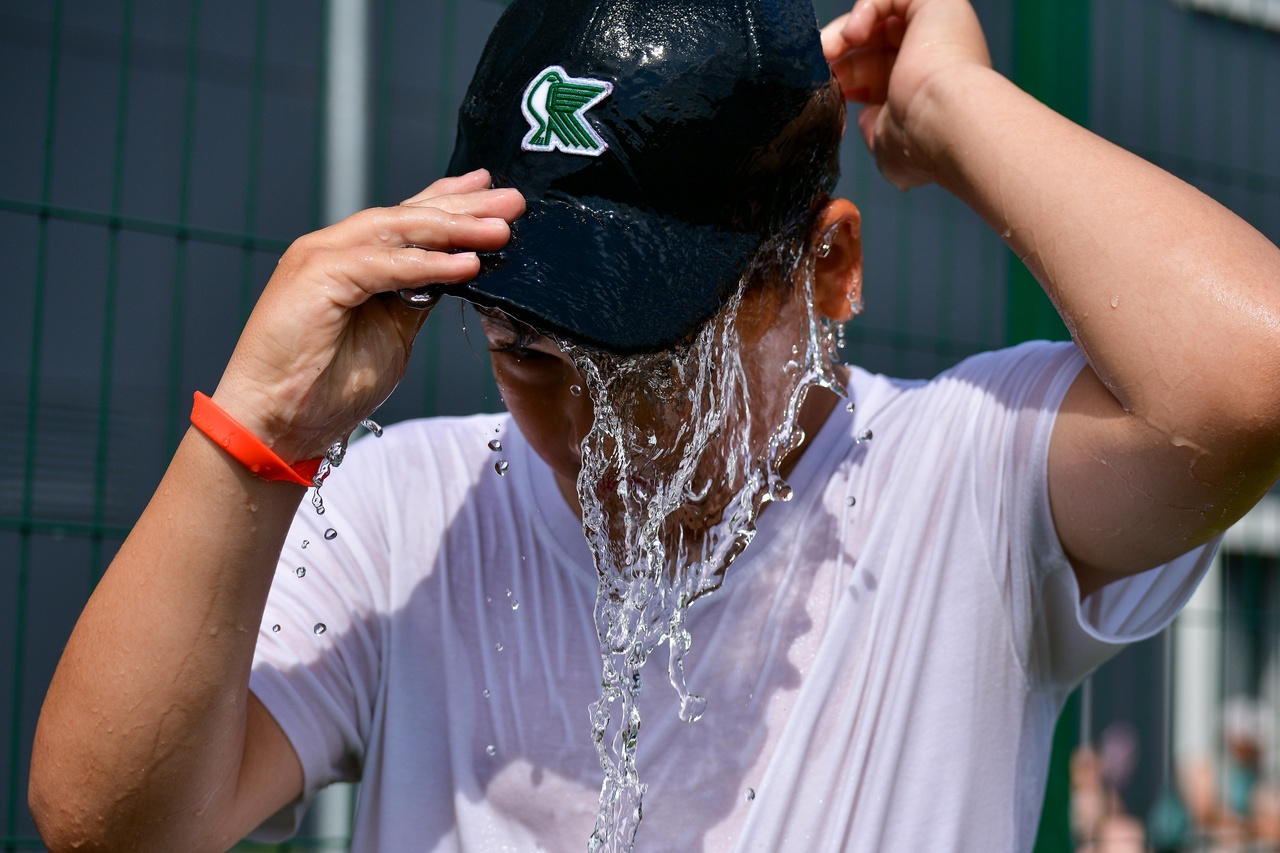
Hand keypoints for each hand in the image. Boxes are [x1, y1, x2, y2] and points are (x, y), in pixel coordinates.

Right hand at [213, 169, 524, 462]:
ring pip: (399, 231)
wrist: (275, 421)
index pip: (408, 221)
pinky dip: (428, 264)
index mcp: (351, 259)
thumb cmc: (325, 387)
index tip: (495, 197)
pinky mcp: (316, 276)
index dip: (451, 204)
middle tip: (514, 200)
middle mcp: (335, 248)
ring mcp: (321, 257)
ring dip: (454, 229)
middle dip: (465, 207)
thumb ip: (418, 300)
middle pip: (409, 216)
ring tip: (501, 229)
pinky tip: (466, 265)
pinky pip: (384, 264)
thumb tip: (459, 275)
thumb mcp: (392, 334)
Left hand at [822, 0, 991, 188]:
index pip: (873, 74)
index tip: (823, 93)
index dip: (844, 79)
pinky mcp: (937, 5)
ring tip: (828, 52)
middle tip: (816, 71)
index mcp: (919, 90)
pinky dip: (864, 10)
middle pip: (870, 46)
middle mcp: (930, 58)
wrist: (943, 121)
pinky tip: (852, 36)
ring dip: (843, 33)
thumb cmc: (918, 140)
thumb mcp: (885, 141)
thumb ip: (874, 127)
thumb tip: (867, 120)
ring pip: (878, 19)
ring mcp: (935, 29)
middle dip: (838, 57)